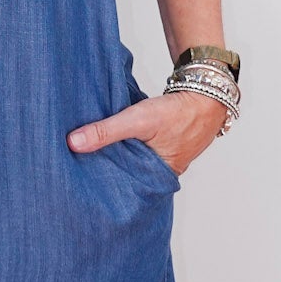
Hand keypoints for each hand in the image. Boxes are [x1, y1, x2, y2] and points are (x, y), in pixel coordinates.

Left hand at [67, 88, 223, 175]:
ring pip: (134, 161)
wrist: (206, 93)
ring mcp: (165, 160)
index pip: (124, 187)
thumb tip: (74, 142)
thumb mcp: (137, 120)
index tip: (80, 178)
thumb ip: (106, 131)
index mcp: (158, 178)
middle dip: (108, 170)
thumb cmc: (178, 112)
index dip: (102, 183)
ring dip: (118, 155)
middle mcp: (162, 173)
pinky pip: (140, 150)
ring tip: (92, 153)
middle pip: (127, 175)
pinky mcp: (164, 145)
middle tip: (80, 167)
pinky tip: (114, 139)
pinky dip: (128, 144)